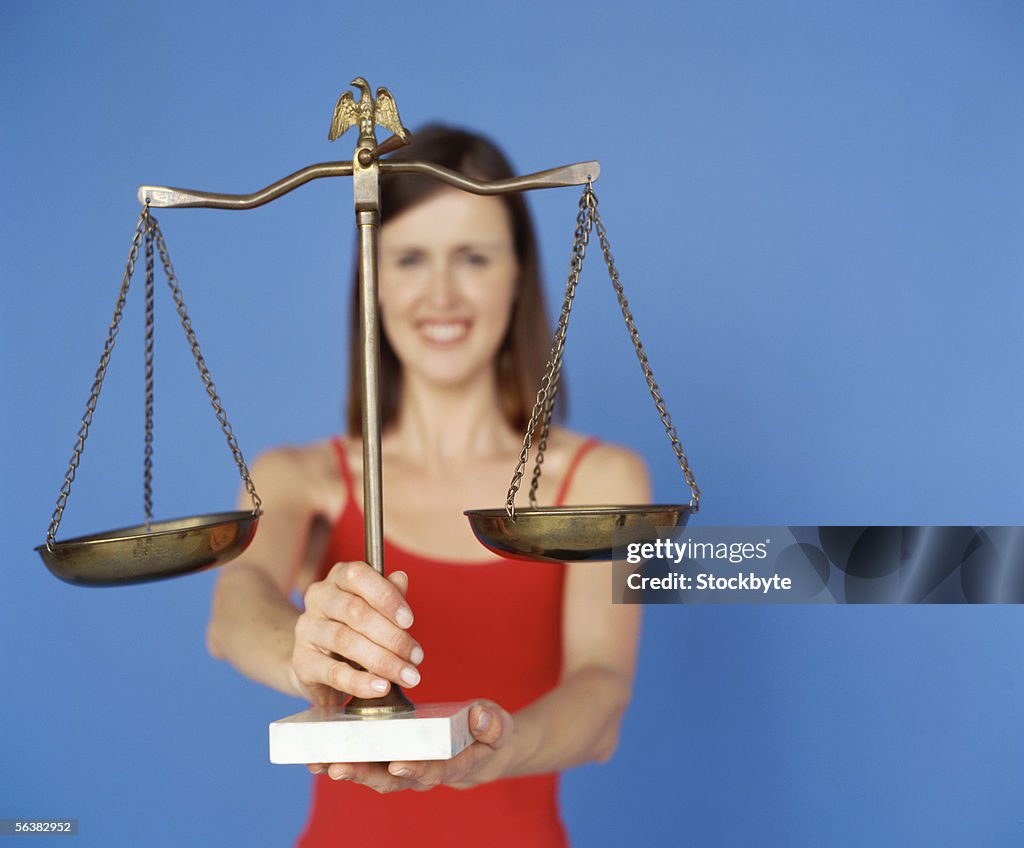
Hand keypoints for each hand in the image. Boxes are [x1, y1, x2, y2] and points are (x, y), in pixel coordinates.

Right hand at [291, 562, 423, 704]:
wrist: (317, 664)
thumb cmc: (353, 629)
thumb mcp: (374, 609)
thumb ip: (389, 594)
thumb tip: (401, 578)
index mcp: (337, 578)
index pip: (358, 575)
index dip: (386, 597)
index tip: (409, 621)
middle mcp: (318, 598)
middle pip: (355, 612)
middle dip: (392, 637)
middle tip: (416, 657)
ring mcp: (306, 629)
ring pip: (346, 641)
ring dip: (383, 661)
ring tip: (406, 675)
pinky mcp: (302, 661)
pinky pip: (334, 672)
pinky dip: (361, 682)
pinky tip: (381, 687)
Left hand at [307, 702, 513, 792]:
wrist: (478, 746)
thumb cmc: (487, 733)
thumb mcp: (498, 726)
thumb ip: (492, 725)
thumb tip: (479, 717)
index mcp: (450, 766)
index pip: (431, 771)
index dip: (415, 769)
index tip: (398, 763)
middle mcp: (420, 772)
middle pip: (389, 779)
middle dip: (364, 774)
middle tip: (338, 767)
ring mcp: (401, 766)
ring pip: (371, 773)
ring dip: (345, 768)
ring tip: (318, 761)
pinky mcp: (388, 756)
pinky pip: (364, 760)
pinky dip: (341, 757)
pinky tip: (317, 753)